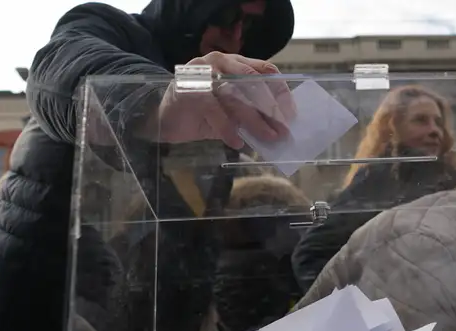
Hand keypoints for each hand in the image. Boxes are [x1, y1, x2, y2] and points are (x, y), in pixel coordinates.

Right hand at [149, 52, 296, 148]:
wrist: (164, 118)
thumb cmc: (204, 113)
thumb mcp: (233, 111)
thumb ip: (252, 112)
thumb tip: (280, 127)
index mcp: (235, 63)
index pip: (265, 70)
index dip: (281, 92)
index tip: (291, 114)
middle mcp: (220, 62)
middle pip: (253, 82)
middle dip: (271, 108)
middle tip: (284, 129)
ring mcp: (203, 74)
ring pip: (235, 97)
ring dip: (255, 120)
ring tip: (268, 138)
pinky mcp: (188, 90)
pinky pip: (214, 110)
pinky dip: (228, 129)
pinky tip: (237, 142)